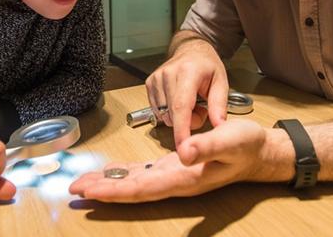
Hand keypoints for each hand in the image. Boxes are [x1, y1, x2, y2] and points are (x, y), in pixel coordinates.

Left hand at [69, 120, 283, 202]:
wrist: (259, 151)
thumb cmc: (246, 144)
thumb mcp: (231, 139)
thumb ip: (207, 145)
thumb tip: (183, 151)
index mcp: (185, 177)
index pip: (143, 187)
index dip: (115, 190)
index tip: (90, 192)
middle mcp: (176, 181)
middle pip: (133, 189)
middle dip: (103, 190)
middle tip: (73, 190)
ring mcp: (175, 176)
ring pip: (135, 183)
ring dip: (109, 184)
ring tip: (82, 184)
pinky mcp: (175, 167)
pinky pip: (144, 173)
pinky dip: (124, 174)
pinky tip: (110, 173)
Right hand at [146, 37, 228, 146]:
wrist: (191, 50)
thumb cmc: (207, 66)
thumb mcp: (221, 82)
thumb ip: (219, 106)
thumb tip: (219, 128)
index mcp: (188, 72)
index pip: (181, 106)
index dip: (181, 130)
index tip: (184, 149)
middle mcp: (168, 74)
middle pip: (173, 114)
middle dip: (188, 121)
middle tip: (201, 109)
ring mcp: (156, 78)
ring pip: (164, 115)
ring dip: (178, 117)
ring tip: (190, 103)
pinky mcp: (149, 83)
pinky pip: (158, 110)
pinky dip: (169, 112)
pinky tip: (178, 101)